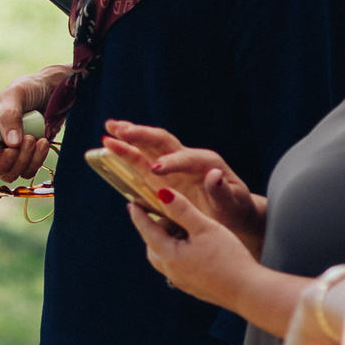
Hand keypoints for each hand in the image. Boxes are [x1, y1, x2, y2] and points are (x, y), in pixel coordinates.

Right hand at [0, 68, 58, 181]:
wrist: (53, 90)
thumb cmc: (27, 89)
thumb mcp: (15, 95)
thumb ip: (10, 116)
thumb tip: (11, 143)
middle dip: (5, 165)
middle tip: (17, 146)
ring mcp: (9, 154)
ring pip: (10, 175)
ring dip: (23, 161)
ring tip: (33, 138)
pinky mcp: (27, 158)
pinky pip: (28, 172)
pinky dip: (36, 161)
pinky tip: (43, 142)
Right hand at [103, 121, 265, 247]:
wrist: (234, 215)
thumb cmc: (235, 211)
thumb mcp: (233, 204)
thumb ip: (222, 192)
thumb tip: (213, 175)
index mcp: (206, 163)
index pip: (185, 158)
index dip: (171, 162)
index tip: (156, 170)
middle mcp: (187, 159)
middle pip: (162, 141)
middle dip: (142, 135)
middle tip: (121, 130)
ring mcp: (174, 167)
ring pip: (149, 147)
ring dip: (129, 137)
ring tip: (109, 128)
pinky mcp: (163, 177)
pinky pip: (142, 162)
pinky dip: (127, 153)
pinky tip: (110, 145)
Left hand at [126, 183, 261, 311]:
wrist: (249, 292)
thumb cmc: (228, 258)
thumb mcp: (204, 228)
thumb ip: (182, 210)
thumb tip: (162, 194)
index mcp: (170, 255)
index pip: (147, 231)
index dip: (139, 216)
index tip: (132, 204)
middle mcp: (172, 272)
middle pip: (153, 247)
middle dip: (153, 231)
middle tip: (160, 215)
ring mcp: (183, 282)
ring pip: (165, 259)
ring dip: (167, 243)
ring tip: (180, 230)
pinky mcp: (195, 288)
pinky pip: (178, 268)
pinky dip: (178, 254)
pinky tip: (194, 248)